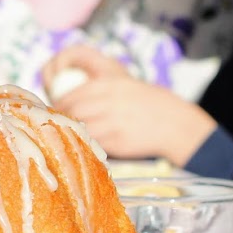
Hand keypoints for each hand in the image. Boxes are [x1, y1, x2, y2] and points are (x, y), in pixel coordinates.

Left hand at [47, 46, 216, 164]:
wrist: (176, 124)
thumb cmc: (149, 105)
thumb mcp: (125, 85)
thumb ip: (98, 92)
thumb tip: (69, 102)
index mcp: (108, 84)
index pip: (71, 95)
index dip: (60, 106)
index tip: (57, 113)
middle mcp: (108, 100)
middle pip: (72, 111)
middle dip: (62, 120)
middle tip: (59, 128)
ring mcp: (113, 121)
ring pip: (80, 128)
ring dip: (72, 134)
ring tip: (70, 138)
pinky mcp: (118, 141)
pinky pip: (93, 143)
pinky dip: (86, 145)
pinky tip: (85, 148)